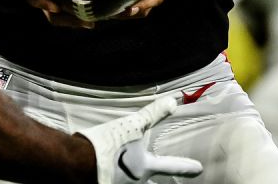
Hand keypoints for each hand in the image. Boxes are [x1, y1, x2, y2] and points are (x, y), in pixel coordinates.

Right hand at [76, 96, 201, 183]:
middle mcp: (135, 181)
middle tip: (165, 183)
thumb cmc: (108, 144)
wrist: (78, 162)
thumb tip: (173, 102)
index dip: (185, 166)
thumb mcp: (132, 125)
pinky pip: (113, 182)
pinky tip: (109, 174)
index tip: (199, 168)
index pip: (170, 165)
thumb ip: (152, 115)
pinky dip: (114, 178)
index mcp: (145, 167)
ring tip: (131, 174)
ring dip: (132, 179)